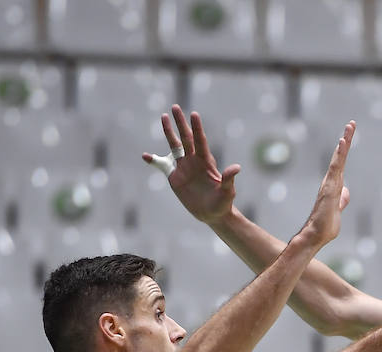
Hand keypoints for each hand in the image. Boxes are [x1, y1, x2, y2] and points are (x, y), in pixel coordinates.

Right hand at [142, 104, 241, 224]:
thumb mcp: (227, 192)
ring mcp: (183, 167)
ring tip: (164, 116)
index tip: (194, 114)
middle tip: (175, 106)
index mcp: (206, 162)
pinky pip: (162, 166)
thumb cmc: (223, 203)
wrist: (212, 214)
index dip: (197, 128)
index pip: (200, 141)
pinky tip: (145, 156)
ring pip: (174, 145)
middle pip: (186, 137)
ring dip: (169, 132)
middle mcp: (194, 160)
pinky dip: (154, 161)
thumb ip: (229, 180)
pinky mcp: (174, 177)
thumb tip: (236, 168)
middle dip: (180, 122)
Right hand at [299, 121, 354, 246]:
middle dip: (346, 140)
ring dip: (344, 143)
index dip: (344, 150)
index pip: (341, 164)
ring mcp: (329, 184)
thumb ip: (342, 200)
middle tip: (352, 124)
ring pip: (338, 159)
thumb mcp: (338, 210)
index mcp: (333, 186)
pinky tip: (342, 143)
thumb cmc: (325, 226)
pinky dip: (339, 154)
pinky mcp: (330, 188)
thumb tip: (345, 191)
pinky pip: (335, 168)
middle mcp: (330, 182)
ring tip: (349, 128)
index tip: (348, 135)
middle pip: (340, 157)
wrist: (316, 236)